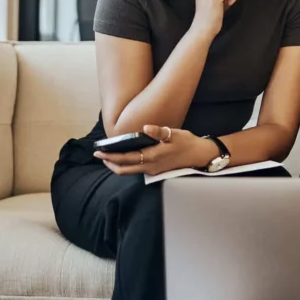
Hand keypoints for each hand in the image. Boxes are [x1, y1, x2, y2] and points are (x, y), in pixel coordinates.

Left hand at [94, 125, 216, 176]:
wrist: (200, 155)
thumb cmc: (187, 143)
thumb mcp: (174, 134)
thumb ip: (158, 131)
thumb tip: (145, 127)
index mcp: (152, 157)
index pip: (126, 159)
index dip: (110, 156)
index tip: (99, 151)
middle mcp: (150, 167)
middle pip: (124, 170)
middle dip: (109, 163)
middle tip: (99, 155)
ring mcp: (153, 171)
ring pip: (129, 172)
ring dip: (117, 165)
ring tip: (109, 156)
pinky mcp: (156, 170)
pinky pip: (137, 170)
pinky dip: (127, 165)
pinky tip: (125, 157)